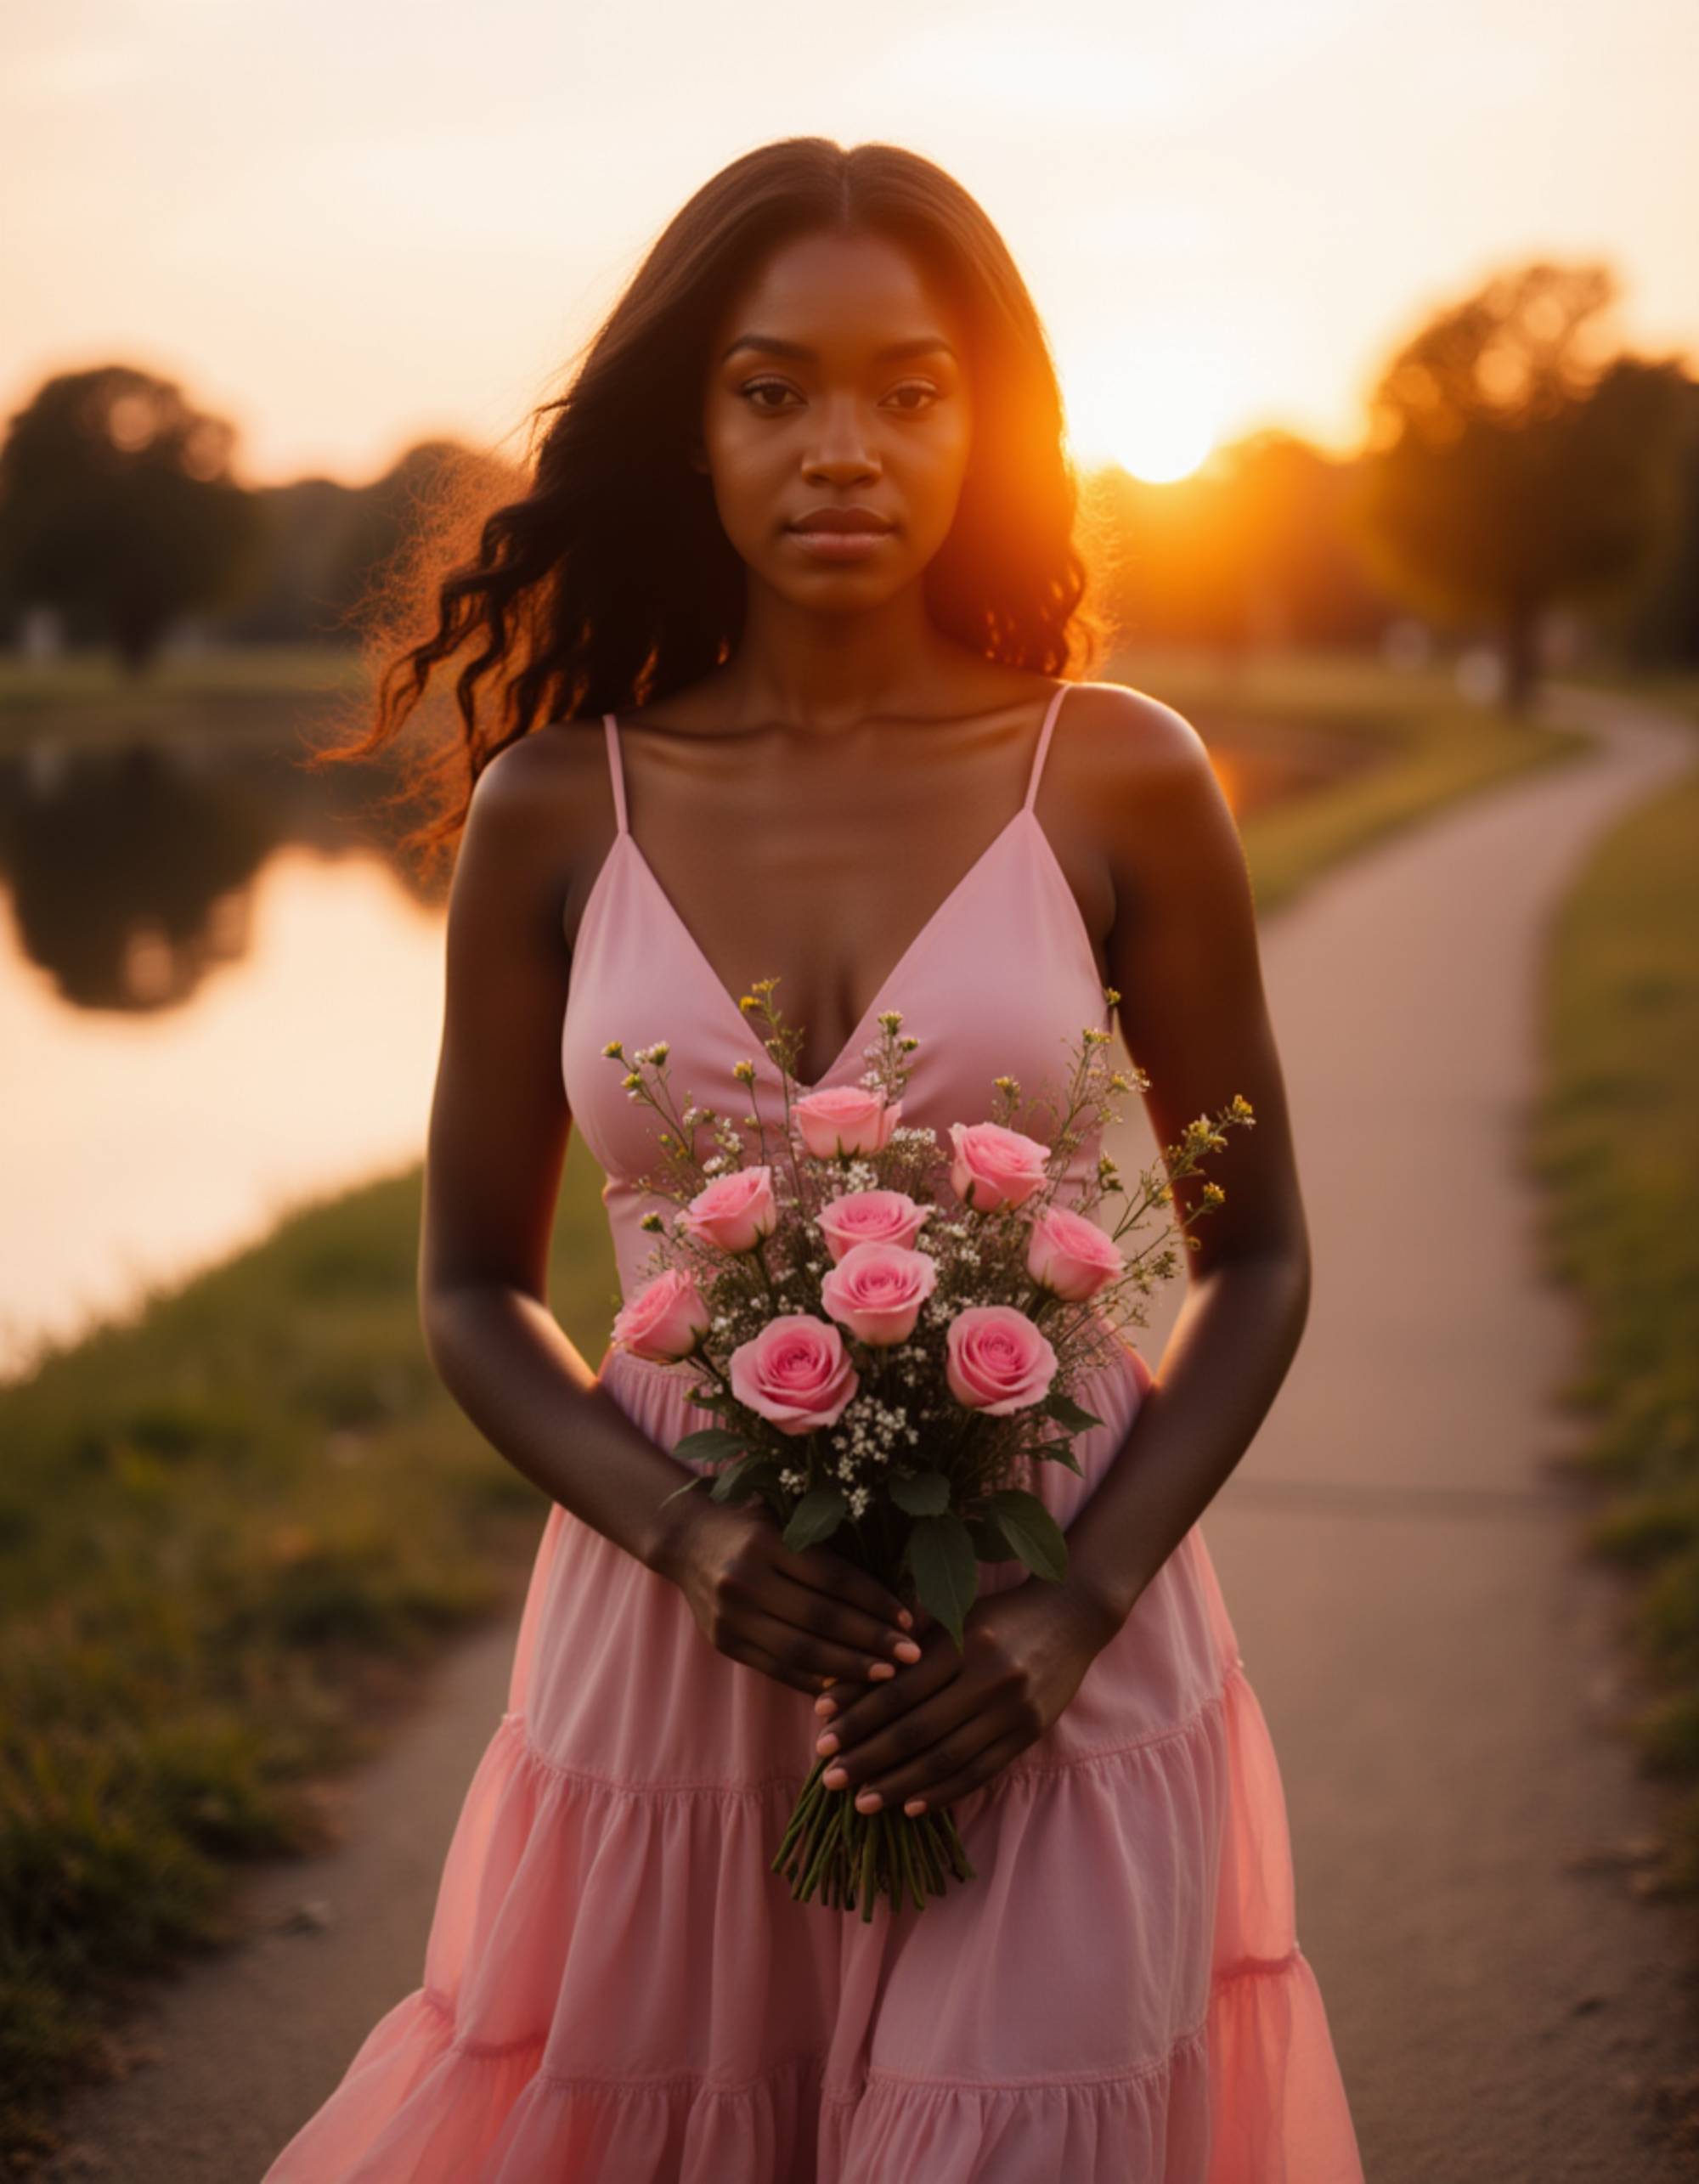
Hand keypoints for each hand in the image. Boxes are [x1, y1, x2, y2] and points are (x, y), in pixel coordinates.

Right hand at [658, 1495, 921, 1697]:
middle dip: (871, 1640)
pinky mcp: (725, 1643)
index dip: (875, 1600)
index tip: (909, 1619)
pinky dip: (816, 1681)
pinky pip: (778, 1669)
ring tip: (888, 1676)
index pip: (833, 1577)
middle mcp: (743, 1579)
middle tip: (912, 1656)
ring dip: (849, 1669)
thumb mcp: (787, 1518)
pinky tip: (848, 1687)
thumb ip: (829, 1544)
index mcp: (766, 1541)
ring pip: (800, 1652)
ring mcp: (730, 1616)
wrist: (687, 1540)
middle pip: (820, 1619)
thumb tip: (897, 1579)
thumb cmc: (754, 1523)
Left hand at [808, 1580, 1113, 1817]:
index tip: (822, 1739)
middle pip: (918, 1730)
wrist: (1072, 1614)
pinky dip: (943, 1794)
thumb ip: (900, 1653)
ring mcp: (1014, 1710)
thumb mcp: (951, 1618)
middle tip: (829, 1779)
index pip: (899, 1690)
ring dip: (899, 1786)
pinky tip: (911, 1807)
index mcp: (964, 1642)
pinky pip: (979, 1772)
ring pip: (946, 1759)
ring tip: (862, 1802)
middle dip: (868, 1759)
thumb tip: (838, 1691)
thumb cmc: (998, 1614)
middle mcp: (990, 1678)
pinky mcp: (1029, 1734)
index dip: (857, 1718)